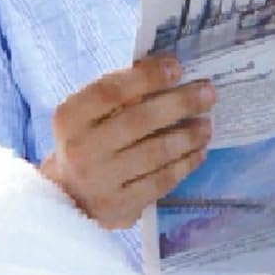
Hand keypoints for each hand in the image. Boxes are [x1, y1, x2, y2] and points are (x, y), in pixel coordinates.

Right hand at [39, 53, 213, 229]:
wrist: (66, 199)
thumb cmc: (85, 145)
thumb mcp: (86, 116)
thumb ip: (118, 94)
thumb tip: (166, 69)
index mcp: (70, 119)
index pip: (110, 92)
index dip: (146, 77)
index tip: (177, 67)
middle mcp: (82, 150)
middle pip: (138, 120)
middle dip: (179, 104)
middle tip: (208, 93)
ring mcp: (101, 181)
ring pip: (155, 153)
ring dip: (188, 136)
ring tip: (207, 125)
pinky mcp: (121, 206)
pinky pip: (161, 181)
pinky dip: (184, 164)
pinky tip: (198, 153)